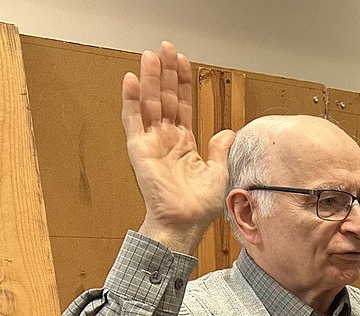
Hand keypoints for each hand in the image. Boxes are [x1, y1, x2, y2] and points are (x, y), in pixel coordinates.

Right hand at [121, 41, 234, 253]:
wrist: (185, 223)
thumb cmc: (199, 206)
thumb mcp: (218, 172)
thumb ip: (219, 149)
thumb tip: (227, 132)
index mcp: (184, 143)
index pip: (183, 105)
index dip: (183, 83)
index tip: (184, 62)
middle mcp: (166, 139)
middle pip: (165, 98)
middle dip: (166, 73)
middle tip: (166, 48)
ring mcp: (151, 142)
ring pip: (149, 103)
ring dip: (150, 79)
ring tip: (151, 56)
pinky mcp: (139, 149)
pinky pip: (133, 120)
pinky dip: (132, 100)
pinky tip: (133, 80)